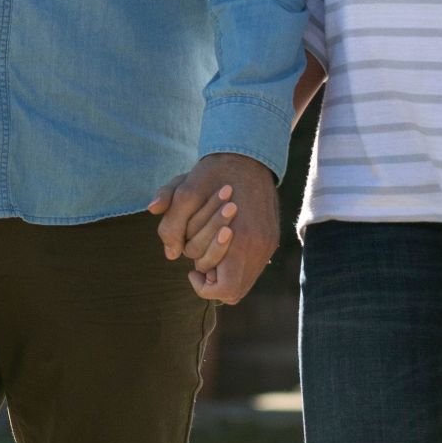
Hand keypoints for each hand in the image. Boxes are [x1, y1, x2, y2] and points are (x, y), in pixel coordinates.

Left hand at [149, 152, 278, 304]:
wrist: (248, 153)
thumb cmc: (216, 172)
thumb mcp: (185, 190)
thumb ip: (171, 224)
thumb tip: (170, 255)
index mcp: (242, 239)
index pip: (224, 290)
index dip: (203, 286)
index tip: (191, 269)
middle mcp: (260, 246)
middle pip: (233, 289)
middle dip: (211, 274)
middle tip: (200, 256)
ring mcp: (269, 243)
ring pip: (244, 280)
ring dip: (223, 270)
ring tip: (210, 247)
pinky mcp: (271, 238)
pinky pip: (252, 266)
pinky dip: (235, 262)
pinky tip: (223, 241)